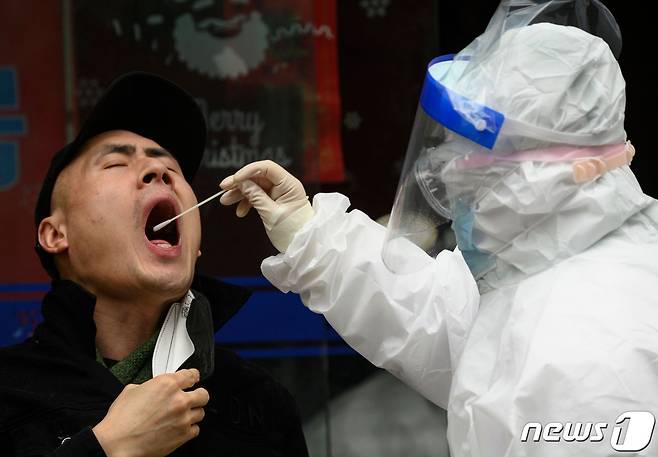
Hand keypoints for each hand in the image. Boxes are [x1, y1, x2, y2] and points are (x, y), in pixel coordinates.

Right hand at [92, 368, 208, 456]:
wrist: (116, 443)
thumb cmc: (121, 420)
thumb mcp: (132, 390)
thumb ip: (151, 385)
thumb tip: (155, 387)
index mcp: (167, 384)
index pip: (191, 375)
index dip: (193, 376)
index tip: (193, 379)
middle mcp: (179, 400)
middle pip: (203, 394)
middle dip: (198, 395)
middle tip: (192, 397)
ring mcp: (183, 419)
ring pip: (201, 412)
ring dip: (192, 413)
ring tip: (181, 415)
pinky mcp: (183, 435)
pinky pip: (196, 430)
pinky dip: (189, 429)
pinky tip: (179, 428)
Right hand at [220, 160, 313, 251]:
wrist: (303, 247)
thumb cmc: (293, 232)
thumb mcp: (271, 214)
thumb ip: (255, 197)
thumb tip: (241, 182)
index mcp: (289, 184)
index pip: (266, 168)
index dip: (248, 171)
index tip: (234, 180)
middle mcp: (285, 185)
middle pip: (258, 177)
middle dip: (240, 183)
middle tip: (223, 190)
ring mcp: (279, 193)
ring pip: (256, 187)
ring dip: (241, 193)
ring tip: (226, 201)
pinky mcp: (275, 201)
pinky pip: (258, 196)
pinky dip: (248, 202)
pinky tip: (240, 211)